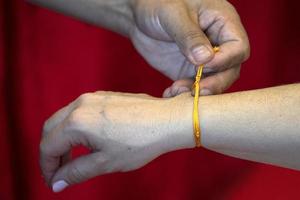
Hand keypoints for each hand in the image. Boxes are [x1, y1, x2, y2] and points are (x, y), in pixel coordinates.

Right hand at [40, 91, 192, 191]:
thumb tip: (57, 182)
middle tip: (59, 172)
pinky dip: (74, 128)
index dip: (46, 167)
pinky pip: (78, 111)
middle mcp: (80, 105)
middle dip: (50, 152)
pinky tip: (86, 141)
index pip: (48, 146)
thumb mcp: (106, 162)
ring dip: (62, 140)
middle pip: (50, 129)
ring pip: (63, 119)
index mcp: (77, 122)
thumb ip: (76, 172)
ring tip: (72, 159)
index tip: (53, 182)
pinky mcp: (103, 96)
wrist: (167, 120)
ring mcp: (92, 97)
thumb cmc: (141, 141)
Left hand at [130, 0, 249, 95]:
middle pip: (230, 70)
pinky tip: (170, 93)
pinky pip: (193, 87)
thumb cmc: (159, 3)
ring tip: (176, 91)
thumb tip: (205, 59)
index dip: (226, 60)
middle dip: (215, 83)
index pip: (238, 47)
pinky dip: (183, 94)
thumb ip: (189, 35)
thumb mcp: (173, 14)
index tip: (204, 65)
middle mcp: (218, 43)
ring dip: (197, 92)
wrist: (140, 15)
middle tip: (197, 91)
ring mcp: (204, 60)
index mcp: (223, 23)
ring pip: (213, 83)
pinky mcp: (189, 71)